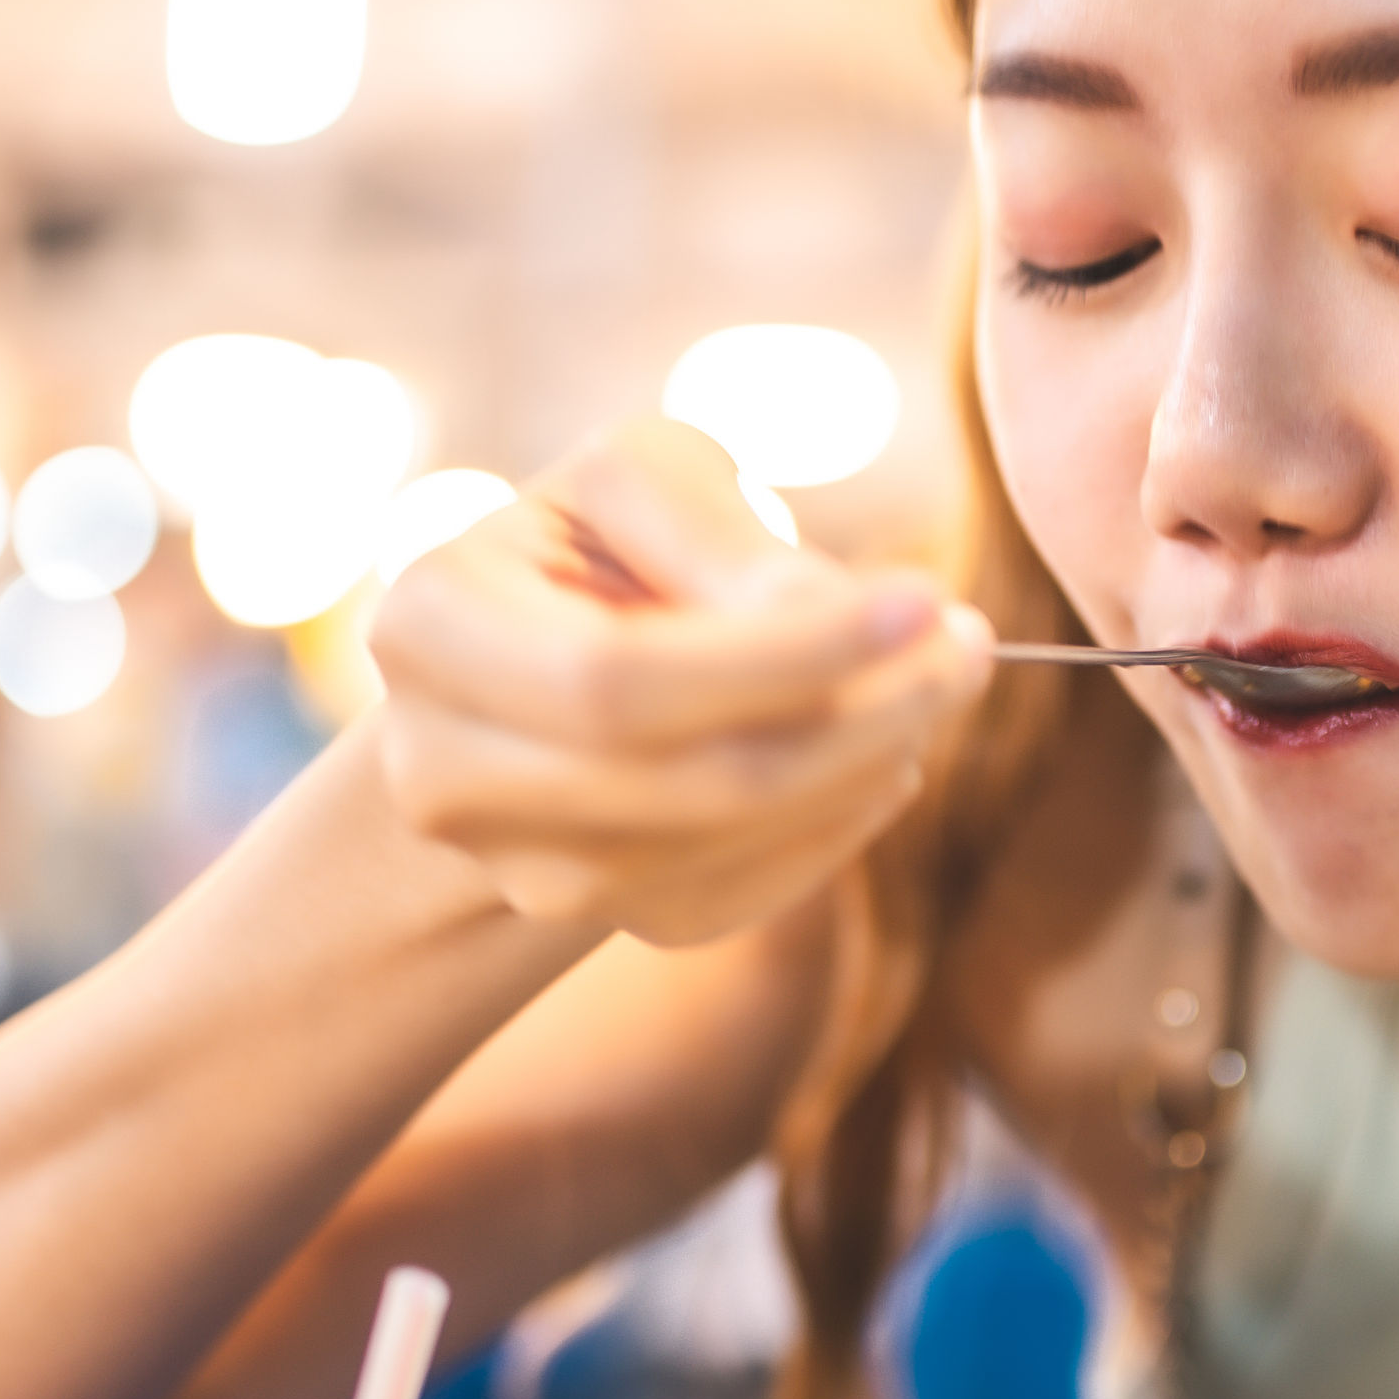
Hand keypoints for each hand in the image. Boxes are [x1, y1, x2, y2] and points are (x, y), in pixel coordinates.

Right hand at [366, 417, 993, 945]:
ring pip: (716, 850)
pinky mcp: (581, 917)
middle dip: (851, 720)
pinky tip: (879, 754)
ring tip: (929, 684)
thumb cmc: (600, 541)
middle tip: (968, 649)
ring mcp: (508, 862)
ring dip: (858, 770)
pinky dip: (834, 828)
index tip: (928, 602)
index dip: (782, 660)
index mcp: (430, 624)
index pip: (616, 682)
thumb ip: (722, 537)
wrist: (538, 653)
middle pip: (678, 782)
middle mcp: (440, 768)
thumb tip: (838, 623)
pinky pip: (736, 897)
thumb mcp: (643, 480)